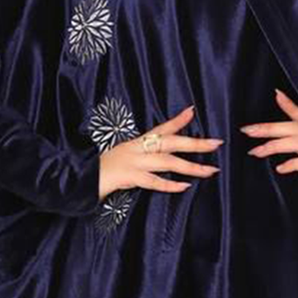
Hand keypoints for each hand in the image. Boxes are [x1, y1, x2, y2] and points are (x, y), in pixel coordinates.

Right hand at [99, 105, 222, 198]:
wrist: (80, 180)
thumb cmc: (103, 171)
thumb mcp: (123, 157)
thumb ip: (142, 156)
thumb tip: (162, 157)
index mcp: (136, 143)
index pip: (160, 128)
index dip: (177, 120)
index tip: (193, 111)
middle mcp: (136, 149)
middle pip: (170, 142)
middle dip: (195, 143)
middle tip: (216, 143)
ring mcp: (133, 162)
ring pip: (167, 162)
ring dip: (190, 166)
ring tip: (210, 170)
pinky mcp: (128, 177)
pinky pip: (153, 181)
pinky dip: (169, 184)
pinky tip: (184, 186)